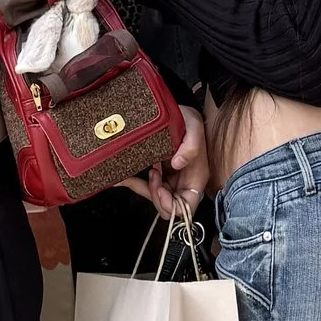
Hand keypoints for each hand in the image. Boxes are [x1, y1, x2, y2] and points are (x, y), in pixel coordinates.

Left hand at [144, 105, 207, 219]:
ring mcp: (172, 180)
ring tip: (147, 169)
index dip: (172, 205)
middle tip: (153, 175)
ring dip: (145, 189)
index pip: (187, 207)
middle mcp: (184, 183)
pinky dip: (133, 183)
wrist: (177, 112)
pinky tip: (124, 177)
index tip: (160, 189)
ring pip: (156, 198)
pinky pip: (146, 187)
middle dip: (157, 196)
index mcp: (196, 178)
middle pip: (170, 207)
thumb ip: (191, 145)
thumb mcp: (193, 126)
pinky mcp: (160, 175)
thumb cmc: (188, 119)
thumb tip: (178, 163)